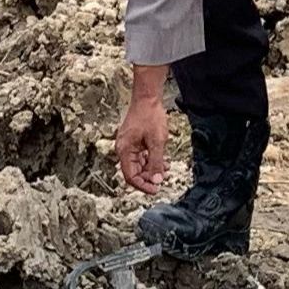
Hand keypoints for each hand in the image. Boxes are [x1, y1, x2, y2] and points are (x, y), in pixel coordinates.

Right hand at [115, 82, 170, 197]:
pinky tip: (163, 161)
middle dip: (149, 177)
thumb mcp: (157, 141)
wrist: (148, 98)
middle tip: (162, 180)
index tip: (155, 189)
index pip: (130, 176)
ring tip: (165, 170)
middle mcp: (124, 149)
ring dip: (152, 169)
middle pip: (134, 172)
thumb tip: (157, 180)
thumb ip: (156, 162)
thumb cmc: (150, 116)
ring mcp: (129, 145)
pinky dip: (151, 160)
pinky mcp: (135, 141)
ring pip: (139, 165)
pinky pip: (141, 156)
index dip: (143, 185)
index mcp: (124, 151)